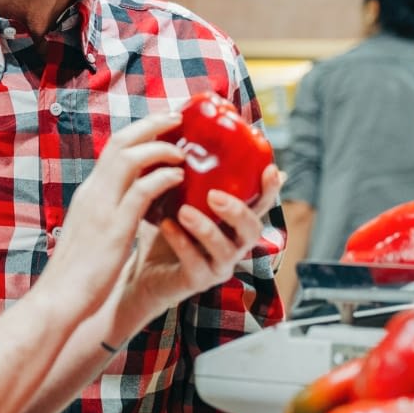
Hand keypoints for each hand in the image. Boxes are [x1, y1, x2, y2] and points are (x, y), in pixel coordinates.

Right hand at [33, 112, 185, 323]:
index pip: (113, 148)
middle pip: (120, 142)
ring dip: (159, 147)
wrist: (58, 299)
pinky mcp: (114, 228)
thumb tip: (132, 204)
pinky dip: (162, 178)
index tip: (162, 125)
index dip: (139, 132)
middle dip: (151, 125)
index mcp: (89, 193)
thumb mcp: (93, 231)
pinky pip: (142, 190)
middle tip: (177, 118)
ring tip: (183, 150)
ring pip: (130, 158)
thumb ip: (109, 213)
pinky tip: (179, 178)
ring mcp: (101, 207)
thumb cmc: (78, 272)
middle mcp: (93, 192)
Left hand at [119, 164, 284, 325]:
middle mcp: (233, 245)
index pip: (260, 204)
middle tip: (214, 195)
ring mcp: (217, 266)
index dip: (270, 189)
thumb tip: (188, 130)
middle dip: (238, 212)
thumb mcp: (179, 197)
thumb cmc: (166, 229)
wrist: (142, 271)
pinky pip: (195, 264)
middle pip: (252, 231)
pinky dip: (182, 244)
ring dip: (206, 229)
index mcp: (234, 222)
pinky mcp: (196, 282)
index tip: (270, 168)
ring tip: (184, 211)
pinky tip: (166, 226)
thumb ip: (191, 174)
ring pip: (225, 251)